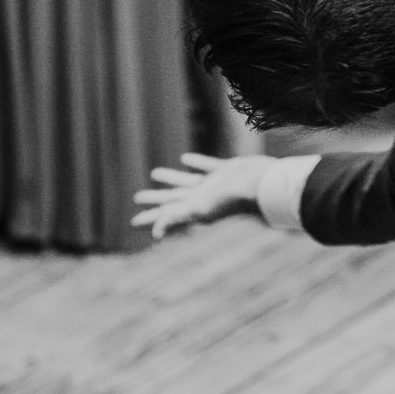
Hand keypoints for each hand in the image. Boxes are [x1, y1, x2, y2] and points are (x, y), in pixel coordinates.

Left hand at [131, 152, 273, 238]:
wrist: (261, 185)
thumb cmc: (232, 199)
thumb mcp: (200, 210)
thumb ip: (176, 219)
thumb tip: (154, 235)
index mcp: (194, 209)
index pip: (166, 215)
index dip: (149, 218)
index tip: (133, 221)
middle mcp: (202, 198)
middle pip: (173, 199)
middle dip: (155, 199)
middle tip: (137, 197)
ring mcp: (214, 185)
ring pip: (186, 182)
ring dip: (170, 179)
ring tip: (154, 173)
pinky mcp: (225, 171)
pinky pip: (205, 166)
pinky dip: (195, 163)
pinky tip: (186, 158)